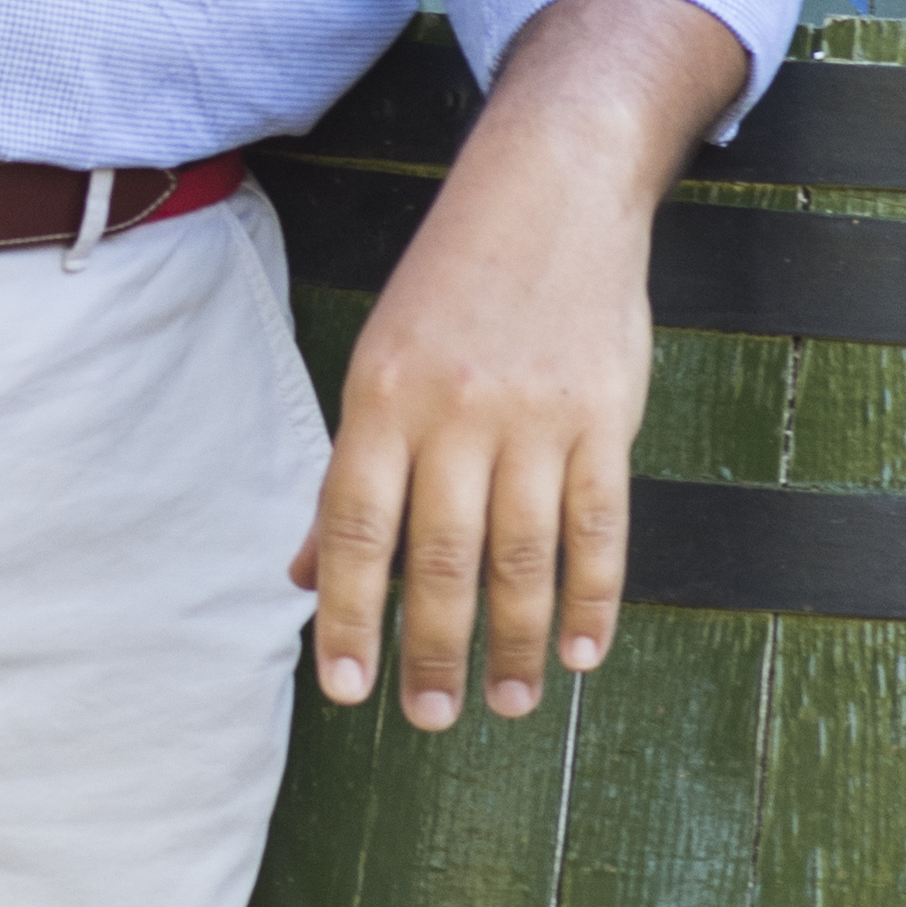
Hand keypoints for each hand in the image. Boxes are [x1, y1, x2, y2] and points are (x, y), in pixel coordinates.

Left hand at [296, 0, 749, 731]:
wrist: (551, 189)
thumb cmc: (452, 288)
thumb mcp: (380, 364)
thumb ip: (350, 475)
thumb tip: (303, 576)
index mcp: (380, 399)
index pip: (356, 529)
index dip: (349, 616)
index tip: (347, 690)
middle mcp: (454, 411)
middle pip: (439, 557)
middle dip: (432, 649)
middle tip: (431, 717)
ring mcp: (534, 416)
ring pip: (521, 554)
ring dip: (516, 640)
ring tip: (510, 701)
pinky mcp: (602, 417)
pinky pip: (599, 525)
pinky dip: (594, 596)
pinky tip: (584, 650)